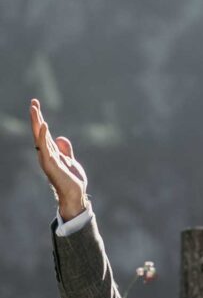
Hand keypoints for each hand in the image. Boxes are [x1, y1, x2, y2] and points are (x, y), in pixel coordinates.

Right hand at [30, 98, 88, 220]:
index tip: (36, 106)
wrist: (75, 195)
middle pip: (39, 132)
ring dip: (36, 122)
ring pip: (39, 137)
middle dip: (35, 117)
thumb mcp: (70, 161)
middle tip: (33, 102)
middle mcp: (46, 154)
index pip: (43, 133)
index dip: (39, 120)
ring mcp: (47, 159)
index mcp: (50, 153)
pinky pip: (45, 147)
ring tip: (34, 109)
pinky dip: (44, 136)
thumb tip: (60, 138)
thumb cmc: (72, 181)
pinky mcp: (51, 164)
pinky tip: (44, 125)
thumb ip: (65, 150)